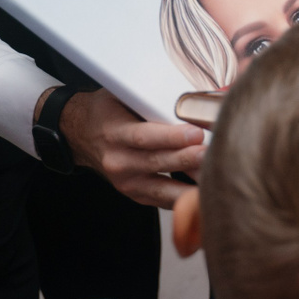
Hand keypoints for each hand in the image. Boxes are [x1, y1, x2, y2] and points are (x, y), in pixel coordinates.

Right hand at [57, 88, 204, 207]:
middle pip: (157, 163)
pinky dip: (185, 200)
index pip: (144, 137)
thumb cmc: (108, 111)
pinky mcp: (136, 196)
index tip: (195, 134)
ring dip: (189, 185)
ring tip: (214, 177)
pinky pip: (164, 202)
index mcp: (115, 133)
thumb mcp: (121, 97)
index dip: (171, 138)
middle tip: (212, 153)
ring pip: (163, 188)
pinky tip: (205, 194)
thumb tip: (190, 97)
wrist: (84, 135)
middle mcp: (119, 161)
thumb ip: (150, 99)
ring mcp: (127, 183)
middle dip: (187, 160)